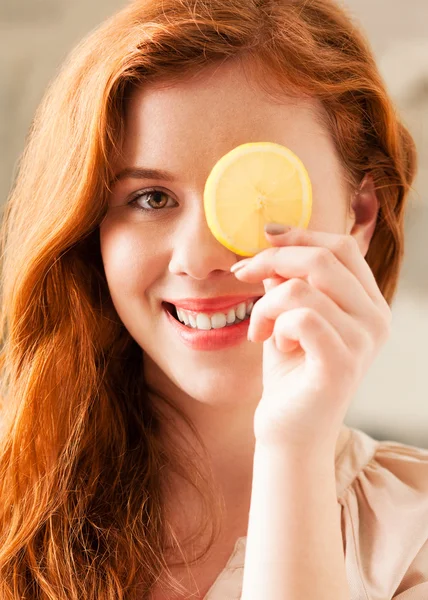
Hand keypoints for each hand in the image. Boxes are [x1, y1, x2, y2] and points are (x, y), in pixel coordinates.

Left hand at [232, 226, 391, 454]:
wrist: (289, 429)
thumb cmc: (289, 371)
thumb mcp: (287, 314)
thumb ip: (288, 279)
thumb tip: (274, 241)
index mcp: (369, 302)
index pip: (342, 247)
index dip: (301, 233)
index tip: (265, 236)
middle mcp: (376, 318)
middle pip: (323, 258)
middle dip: (272, 261)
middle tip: (242, 276)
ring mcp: (363, 342)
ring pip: (302, 288)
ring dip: (266, 305)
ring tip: (260, 328)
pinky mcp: (342, 364)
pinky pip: (300, 318)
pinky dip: (275, 325)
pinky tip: (273, 344)